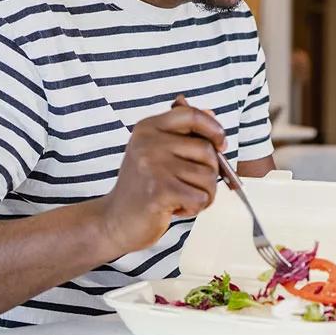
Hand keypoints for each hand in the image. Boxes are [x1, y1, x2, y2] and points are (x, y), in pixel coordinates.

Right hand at [104, 96, 224, 253]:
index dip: (214, 128)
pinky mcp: (160, 191)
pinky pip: (201, 197)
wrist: (115, 221)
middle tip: (189, 185)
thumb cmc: (142, 187)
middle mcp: (149, 142)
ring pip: (208, 176)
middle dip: (210, 172)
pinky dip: (196, 207)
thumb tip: (211, 113)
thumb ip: (183, 133)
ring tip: (181, 197)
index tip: (220, 145)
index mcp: (149, 128)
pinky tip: (176, 207)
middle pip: (207, 150)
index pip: (191, 115)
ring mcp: (153, 166)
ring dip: (203, 193)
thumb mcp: (157, 152)